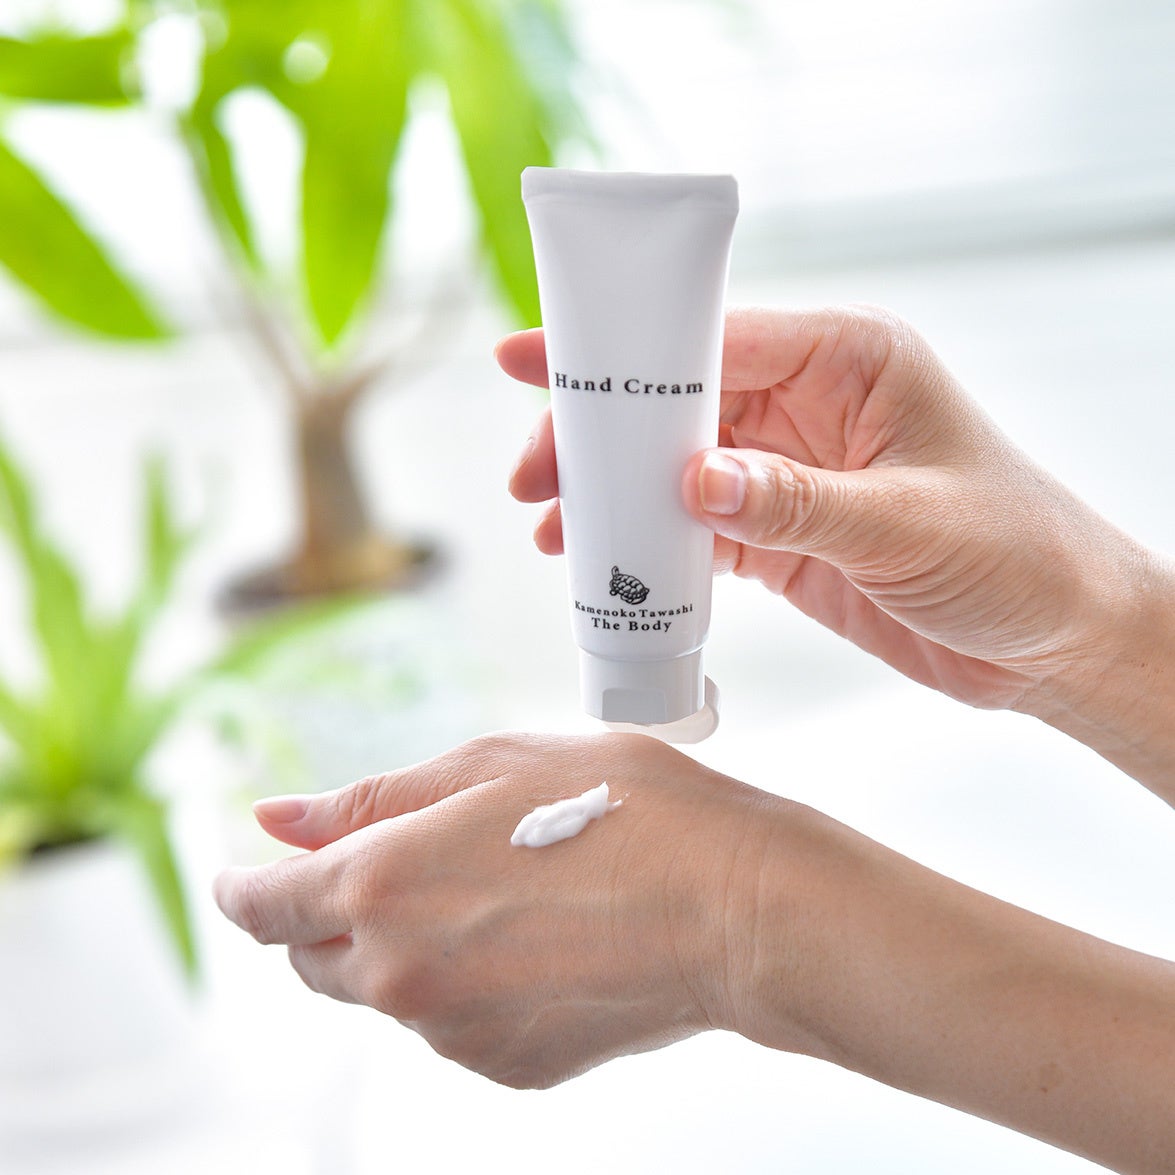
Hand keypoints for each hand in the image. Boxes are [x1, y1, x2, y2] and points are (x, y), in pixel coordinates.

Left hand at [215, 730, 1174, 1169]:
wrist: (735, 906)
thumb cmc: (624, 808)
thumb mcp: (492, 765)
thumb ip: (373, 798)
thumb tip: (279, 818)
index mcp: (382, 882)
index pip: (265, 905)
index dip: (247, 887)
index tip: (246, 876)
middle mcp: (399, 972)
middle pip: (314, 955)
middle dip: (326, 913)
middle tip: (391, 864)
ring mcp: (452, 1032)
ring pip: (384, 990)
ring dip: (402, 944)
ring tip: (495, 888)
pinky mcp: (506, 1065)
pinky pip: (450, 1023)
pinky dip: (462, 981)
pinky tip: (534, 936)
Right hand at [501, 307, 1174, 797]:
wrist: (1053, 640)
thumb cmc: (1019, 556)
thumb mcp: (906, 523)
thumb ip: (797, 502)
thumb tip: (695, 482)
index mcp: (847, 360)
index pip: (717, 340)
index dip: (624, 353)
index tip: (541, 360)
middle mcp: (810, 404)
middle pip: (677, 404)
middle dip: (600, 437)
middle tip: (533, 475)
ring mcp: (790, 470)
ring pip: (675, 468)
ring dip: (614, 496)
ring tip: (554, 529)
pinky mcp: (780, 532)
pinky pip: (696, 528)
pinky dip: (649, 545)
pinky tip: (607, 563)